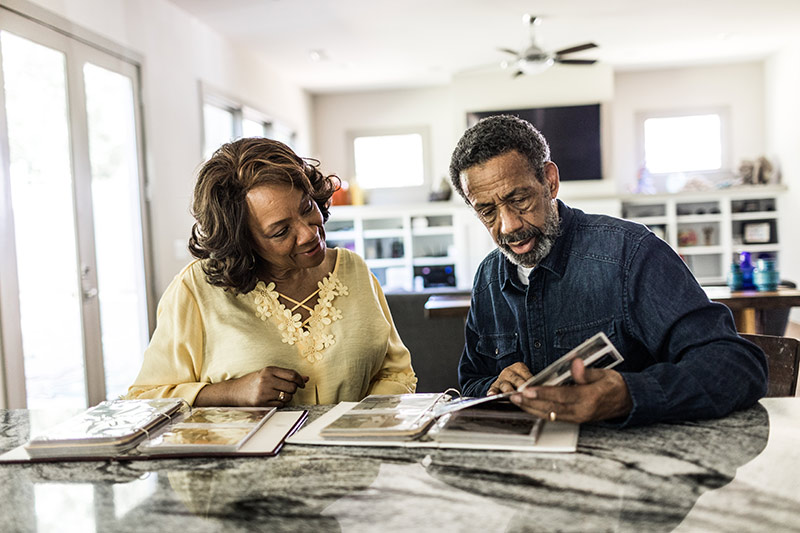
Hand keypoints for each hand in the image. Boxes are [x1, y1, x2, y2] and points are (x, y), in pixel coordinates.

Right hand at [195, 366, 308, 406]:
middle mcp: (266, 380)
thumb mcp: (268, 374)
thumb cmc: (253, 382)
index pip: (292, 374)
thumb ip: (286, 375)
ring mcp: (263, 392)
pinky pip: (280, 405)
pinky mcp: (261, 403)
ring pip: (287, 397)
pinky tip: (272, 400)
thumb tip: (306, 379)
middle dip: (293, 389)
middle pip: (292, 386)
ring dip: (287, 397)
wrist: (234, 391)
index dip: (300, 380)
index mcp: (269, 370)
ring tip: (279, 395)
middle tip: (287, 390)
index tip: (302, 383)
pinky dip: (280, 404)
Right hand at [487, 362, 532, 394]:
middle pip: (516, 380)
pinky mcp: (494, 385)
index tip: (534, 388)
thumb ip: (532, 382)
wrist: (508, 378)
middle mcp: (509, 371)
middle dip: (520, 387)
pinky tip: (492, 395)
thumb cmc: (522, 380)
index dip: (530, 382)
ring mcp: (501, 378)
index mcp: (519, 367)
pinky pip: (493, 388)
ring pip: (505, 385)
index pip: (526, 374)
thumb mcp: (527, 376)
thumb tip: (542, 390)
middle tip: (524, 392)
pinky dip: (492, 392)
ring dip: (508, 390)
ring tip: (510, 395)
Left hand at [510, 358, 631, 422]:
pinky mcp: (575, 420)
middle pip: (552, 408)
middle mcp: (582, 411)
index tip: (528, 390)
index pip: (562, 396)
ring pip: (550, 414)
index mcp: (590, 398)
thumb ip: (586, 371)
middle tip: (514, 396)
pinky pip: (554, 417)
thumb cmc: (614, 385)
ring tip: (516, 401)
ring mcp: (578, 418)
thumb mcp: (603, 374)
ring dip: (531, 408)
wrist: (627, 402)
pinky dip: (539, 411)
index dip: (543, 393)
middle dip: (530, 403)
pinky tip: (529, 406)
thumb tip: (574, 363)